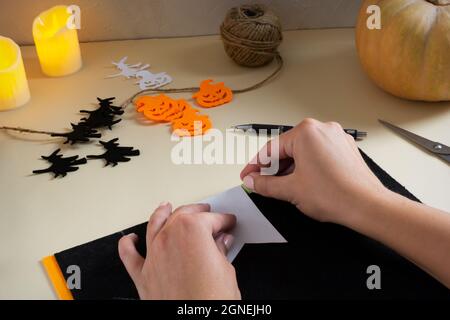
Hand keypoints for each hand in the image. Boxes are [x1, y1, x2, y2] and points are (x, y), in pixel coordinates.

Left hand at [118, 203, 240, 299]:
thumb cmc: (210, 302)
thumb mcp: (226, 272)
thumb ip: (220, 251)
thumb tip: (221, 243)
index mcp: (192, 232)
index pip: (210, 219)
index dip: (223, 220)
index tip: (228, 222)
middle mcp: (169, 239)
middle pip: (182, 215)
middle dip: (198, 212)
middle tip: (209, 214)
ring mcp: (153, 255)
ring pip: (155, 225)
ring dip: (162, 213)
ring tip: (168, 207)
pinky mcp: (143, 275)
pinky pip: (129, 254)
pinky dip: (128, 244)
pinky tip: (131, 239)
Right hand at [240, 118, 388, 225]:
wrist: (367, 206)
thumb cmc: (335, 195)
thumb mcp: (290, 190)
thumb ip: (265, 184)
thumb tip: (253, 181)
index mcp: (306, 132)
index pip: (271, 149)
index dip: (255, 166)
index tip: (248, 175)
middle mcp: (322, 129)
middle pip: (287, 148)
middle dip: (273, 167)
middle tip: (261, 182)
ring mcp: (336, 137)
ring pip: (303, 151)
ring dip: (289, 167)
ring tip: (281, 185)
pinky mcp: (345, 148)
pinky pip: (318, 153)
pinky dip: (306, 165)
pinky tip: (301, 181)